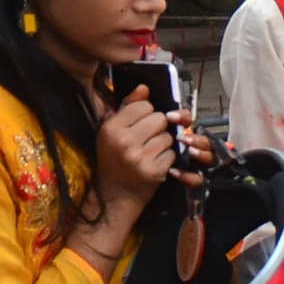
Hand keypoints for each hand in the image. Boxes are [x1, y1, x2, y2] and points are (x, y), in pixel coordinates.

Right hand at [93, 87, 181, 210]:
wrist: (115, 195)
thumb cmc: (114, 161)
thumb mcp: (112, 132)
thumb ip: (128, 107)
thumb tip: (144, 88)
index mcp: (111, 128)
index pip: (144, 105)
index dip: (146, 114)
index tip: (139, 125)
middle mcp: (124, 142)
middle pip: (159, 118)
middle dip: (157, 127)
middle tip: (146, 139)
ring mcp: (140, 157)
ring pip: (168, 136)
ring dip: (163, 143)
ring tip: (149, 151)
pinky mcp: (154, 171)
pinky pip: (172, 153)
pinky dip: (167, 158)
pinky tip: (154, 163)